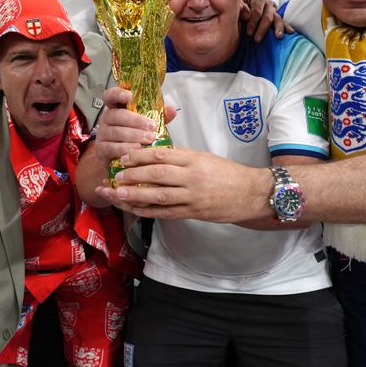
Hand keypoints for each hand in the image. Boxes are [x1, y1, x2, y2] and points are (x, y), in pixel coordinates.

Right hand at [93, 87, 176, 162]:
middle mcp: (107, 118)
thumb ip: (158, 116)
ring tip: (149, 139)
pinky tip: (137, 150)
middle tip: (152, 126)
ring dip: (133, 135)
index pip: (111, 95)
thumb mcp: (147, 124)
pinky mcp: (101, 149)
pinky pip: (111, 147)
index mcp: (117, 108)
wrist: (122, 160)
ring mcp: (102, 134)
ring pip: (115, 132)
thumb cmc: (135, 138)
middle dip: (136, 120)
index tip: (129, 95)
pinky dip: (125, 148)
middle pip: (117, 115)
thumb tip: (172, 110)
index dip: (118, 93)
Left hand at [93, 146, 267, 221]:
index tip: (124, 156)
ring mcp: (192, 197)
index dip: (139, 156)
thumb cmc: (227, 173)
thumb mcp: (204, 157)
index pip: (161, 155)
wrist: (251, 193)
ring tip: (117, 194)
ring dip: (134, 195)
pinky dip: (148, 211)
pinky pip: (166, 213)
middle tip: (115, 175)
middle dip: (132, 175)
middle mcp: (191, 177)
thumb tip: (155, 153)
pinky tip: (135, 209)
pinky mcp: (194, 213)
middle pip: (156, 175)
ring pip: (158, 196)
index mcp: (193, 159)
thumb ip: (181, 156)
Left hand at [240, 0, 291, 41]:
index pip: (257, 11)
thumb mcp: (237, 8)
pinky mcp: (277, 19)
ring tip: (278, 36)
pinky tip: (291, 32)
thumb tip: (247, 15)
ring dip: (278, 28)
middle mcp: (268, 3)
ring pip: (277, 19)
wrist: (242, 15)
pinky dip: (286, 27)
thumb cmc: (239, 11)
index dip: (253, 22)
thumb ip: (240, 8)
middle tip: (257, 39)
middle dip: (262, 29)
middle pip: (268, 17)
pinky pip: (282, 23)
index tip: (249, 33)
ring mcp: (274, 11)